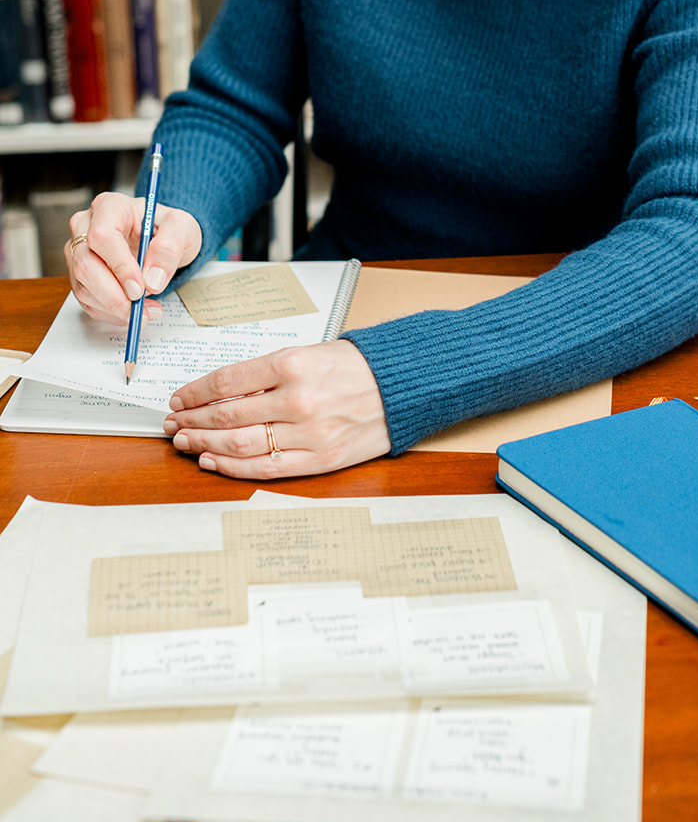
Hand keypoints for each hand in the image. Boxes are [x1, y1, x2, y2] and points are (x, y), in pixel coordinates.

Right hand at [66, 192, 202, 324]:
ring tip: (145, 311)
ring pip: (83, 286)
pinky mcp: (80, 275)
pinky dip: (110, 313)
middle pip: (85, 264)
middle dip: (113, 294)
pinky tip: (133, 312)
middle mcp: (86, 226)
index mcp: (110, 206)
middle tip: (140, 307)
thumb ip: (170, 248)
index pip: (102, 235)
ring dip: (114, 308)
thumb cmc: (167, 228)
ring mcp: (79, 252)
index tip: (140, 287)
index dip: (119, 265)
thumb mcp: (183, 228)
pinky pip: (87, 301)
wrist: (162, 240)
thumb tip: (152, 279)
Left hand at [163, 338, 390, 477]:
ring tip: (184, 443)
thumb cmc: (354, 367)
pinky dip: (232, 467)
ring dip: (204, 444)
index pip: (227, 381)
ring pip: (239, 443)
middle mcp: (297, 398)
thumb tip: (217, 394)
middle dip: (192, 421)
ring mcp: (309, 432)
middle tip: (172, 425)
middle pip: (227, 414)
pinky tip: (211, 461)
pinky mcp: (321, 458)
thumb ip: (265, 374)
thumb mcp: (307, 354)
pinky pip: (266, 467)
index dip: (194, 393)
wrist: (401, 386)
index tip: (178, 399)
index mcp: (292, 363)